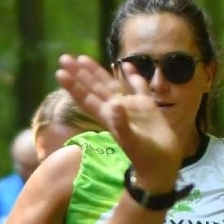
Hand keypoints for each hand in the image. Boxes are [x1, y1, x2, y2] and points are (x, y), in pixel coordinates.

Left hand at [55, 54, 180, 191]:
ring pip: (111, 85)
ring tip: (83, 58)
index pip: (87, 98)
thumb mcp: (133, 142)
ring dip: (97, 72)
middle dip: (79, 74)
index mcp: (109, 116)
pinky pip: (138, 87)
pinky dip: (132, 76)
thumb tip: (114, 104)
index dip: (74, 86)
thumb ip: (122, 124)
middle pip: (94, 88)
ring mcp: (131, 107)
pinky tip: (127, 65)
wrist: (162, 164)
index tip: (61, 72)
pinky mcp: (147, 106)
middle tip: (64, 58)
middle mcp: (116, 109)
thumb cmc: (146, 157)